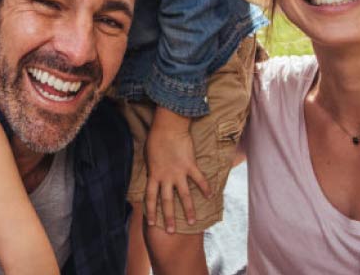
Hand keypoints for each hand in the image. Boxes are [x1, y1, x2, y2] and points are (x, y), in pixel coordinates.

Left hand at [143, 107, 210, 233]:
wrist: (168, 126)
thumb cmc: (155, 138)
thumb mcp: (149, 156)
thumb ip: (153, 169)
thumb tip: (153, 176)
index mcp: (153, 175)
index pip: (150, 198)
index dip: (151, 211)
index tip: (152, 223)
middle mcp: (166, 177)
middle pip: (167, 202)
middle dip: (168, 218)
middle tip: (171, 232)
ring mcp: (179, 172)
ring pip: (184, 196)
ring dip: (188, 210)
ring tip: (192, 222)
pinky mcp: (190, 165)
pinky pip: (199, 179)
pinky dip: (205, 187)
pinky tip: (210, 196)